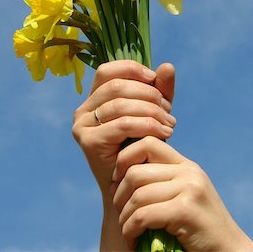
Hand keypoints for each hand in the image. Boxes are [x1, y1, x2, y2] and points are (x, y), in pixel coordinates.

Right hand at [72, 60, 175, 196]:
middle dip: (148, 94)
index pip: (107, 70)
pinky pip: (122, 124)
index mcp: (94, 98)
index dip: (131, 69)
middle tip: (169, 111)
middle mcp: (82, 109)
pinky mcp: (89, 141)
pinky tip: (164, 134)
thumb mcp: (153, 113)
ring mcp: (82, 125)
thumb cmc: (142, 146)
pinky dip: (147, 126)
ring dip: (151, 111)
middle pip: (117, 86)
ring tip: (170, 124)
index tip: (154, 78)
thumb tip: (167, 66)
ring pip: (120, 104)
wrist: (133, 187)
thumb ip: (160, 90)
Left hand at [111, 136, 252, 251]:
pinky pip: (143, 215)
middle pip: (136, 172)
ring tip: (126, 228)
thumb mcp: (184, 193)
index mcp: (186, 165)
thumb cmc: (199, 226)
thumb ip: (163, 179)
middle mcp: (188, 172)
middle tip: (118, 209)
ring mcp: (188, 189)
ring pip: (137, 195)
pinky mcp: (185, 210)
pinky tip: (132, 238)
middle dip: (120, 192)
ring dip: (124, 216)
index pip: (148, 143)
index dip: (125, 157)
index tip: (118, 178)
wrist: (228, 251)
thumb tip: (123, 170)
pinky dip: (131, 229)